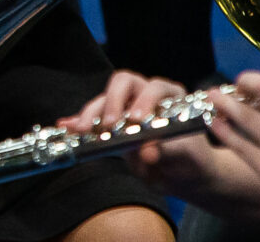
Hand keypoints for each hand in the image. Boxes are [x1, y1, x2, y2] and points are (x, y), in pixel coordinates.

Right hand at [64, 70, 227, 193]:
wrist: (185, 174)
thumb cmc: (192, 160)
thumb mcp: (187, 156)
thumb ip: (170, 151)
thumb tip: (149, 151)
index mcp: (171, 96)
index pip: (155, 88)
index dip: (144, 101)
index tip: (136, 121)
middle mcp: (145, 96)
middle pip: (123, 84)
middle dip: (113, 102)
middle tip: (109, 125)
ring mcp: (125, 107)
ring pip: (103, 102)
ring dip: (91, 115)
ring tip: (81, 130)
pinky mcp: (111, 124)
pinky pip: (92, 120)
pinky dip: (79, 123)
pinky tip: (66, 127)